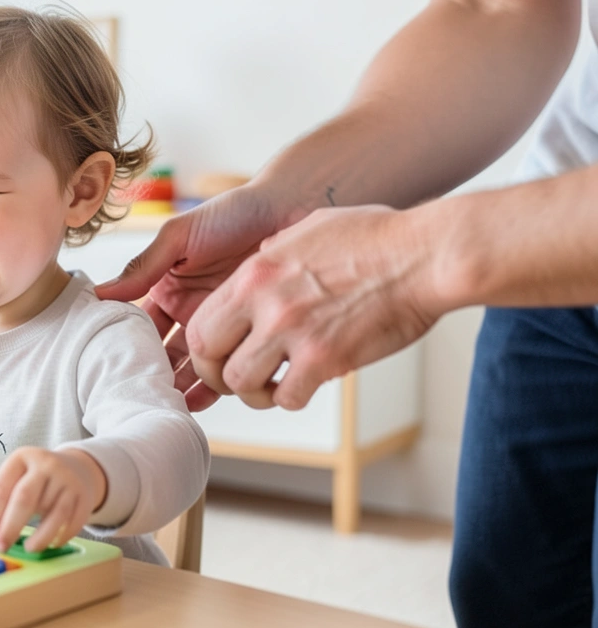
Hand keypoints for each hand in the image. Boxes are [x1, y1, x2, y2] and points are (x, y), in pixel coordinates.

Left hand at [0, 447, 107, 553]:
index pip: (1, 488)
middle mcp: (46, 465)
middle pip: (24, 498)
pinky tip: (51, 544)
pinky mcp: (84, 496)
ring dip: (39, 536)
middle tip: (0, 547)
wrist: (77, 468)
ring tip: (28, 549)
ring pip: (53, 512)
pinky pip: (73, 521)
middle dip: (10, 527)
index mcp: (22, 457)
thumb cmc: (37, 479)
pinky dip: (61, 536)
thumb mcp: (17, 477)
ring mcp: (68, 479)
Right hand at [96, 185, 287, 410]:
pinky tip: (202, 404)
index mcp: (166, 289)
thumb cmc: (234, 212)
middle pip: (163, 356)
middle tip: (142, 398)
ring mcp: (220, 327)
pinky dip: (215, 389)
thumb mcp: (179, 236)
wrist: (293, 209)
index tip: (115, 371)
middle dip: (153, 377)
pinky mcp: (249, 336)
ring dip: (181, 388)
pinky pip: (230, 368)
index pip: (138, 328)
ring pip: (194, 368)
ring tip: (169, 406)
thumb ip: (143, 267)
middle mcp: (189, 312)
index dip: (126, 349)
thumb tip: (99, 292)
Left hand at [188, 205, 443, 409]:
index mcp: (255, 272)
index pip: (200, 321)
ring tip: (275, 386)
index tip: (220, 353)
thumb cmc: (380, 238)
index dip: (204, 346)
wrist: (427, 255)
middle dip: (218, 373)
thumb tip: (261, 257)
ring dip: (255, 392)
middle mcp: (265, 302)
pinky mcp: (325, 357)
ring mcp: (292, 330)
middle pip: (208, 355)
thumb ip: (275, 251)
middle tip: (239, 379)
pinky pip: (288, 397)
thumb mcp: (308, 229)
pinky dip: (292, 397)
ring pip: (242, 383)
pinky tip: (306, 385)